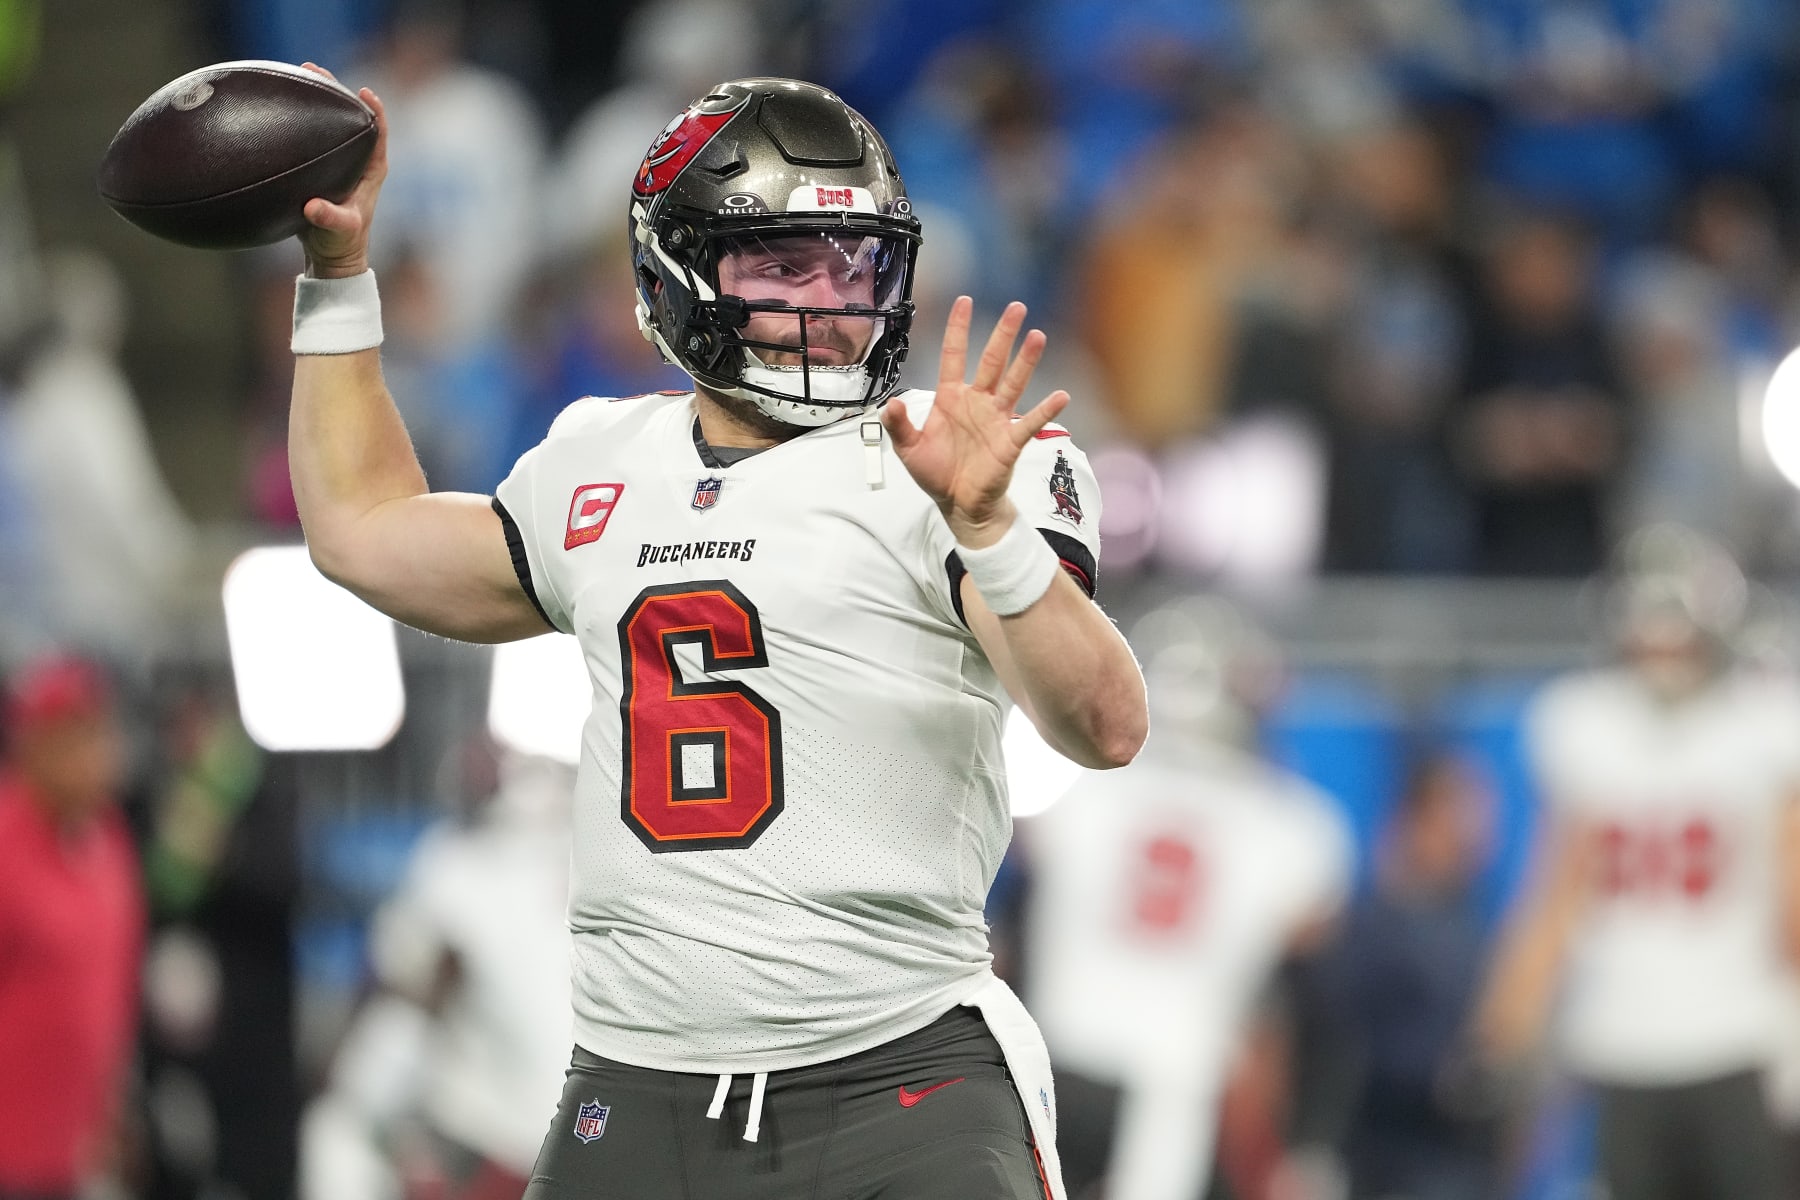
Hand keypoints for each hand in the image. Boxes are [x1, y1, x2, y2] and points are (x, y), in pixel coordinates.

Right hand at [296, 63, 387, 278]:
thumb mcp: (339, 230)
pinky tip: (278, 103)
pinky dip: (299, 117)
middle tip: (313, 69)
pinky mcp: (322, 165)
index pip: (378, 131)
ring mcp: (341, 161)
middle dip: (335, 90)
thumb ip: (330, 218)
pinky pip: (312, 134)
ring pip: (331, 121)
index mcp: (373, 169)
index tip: (363, 91)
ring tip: (295, 73)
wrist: (331, 255)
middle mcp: (359, 160)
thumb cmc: (342, 243)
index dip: (374, 109)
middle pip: (352, 116)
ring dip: (316, 97)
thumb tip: (313, 207)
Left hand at [880, 297, 1068, 547]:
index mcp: (950, 398)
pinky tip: (1061, 396)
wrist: (958, 504)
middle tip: (1016, 308)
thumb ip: (898, 425)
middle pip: (991, 361)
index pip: (953, 355)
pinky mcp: (1010, 441)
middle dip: (1003, 335)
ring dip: (1025, 361)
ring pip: (1013, 383)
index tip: (964, 301)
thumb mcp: (908, 449)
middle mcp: (976, 402)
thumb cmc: (936, 473)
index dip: (958, 329)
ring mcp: (996, 419)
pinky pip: (1031, 422)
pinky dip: (1046, 410)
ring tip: (1037, 337)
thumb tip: (889, 404)